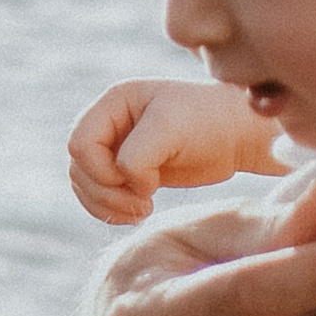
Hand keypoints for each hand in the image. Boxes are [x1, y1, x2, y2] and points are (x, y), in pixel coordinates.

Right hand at [68, 76, 285, 223]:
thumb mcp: (171, 129)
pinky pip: (101, 197)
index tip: (144, 180)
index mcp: (113, 102)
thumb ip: (137, 155)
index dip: (102, 171)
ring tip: (143, 210)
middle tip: (144, 203)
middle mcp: (109, 124)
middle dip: (105, 193)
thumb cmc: (208, 122)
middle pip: (78, 169)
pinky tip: (141, 213)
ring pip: (85, 187)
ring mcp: (116, 149)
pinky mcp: (128, 173)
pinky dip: (113, 211)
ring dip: (108, 206)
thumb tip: (124, 182)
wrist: (237, 135)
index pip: (79, 144)